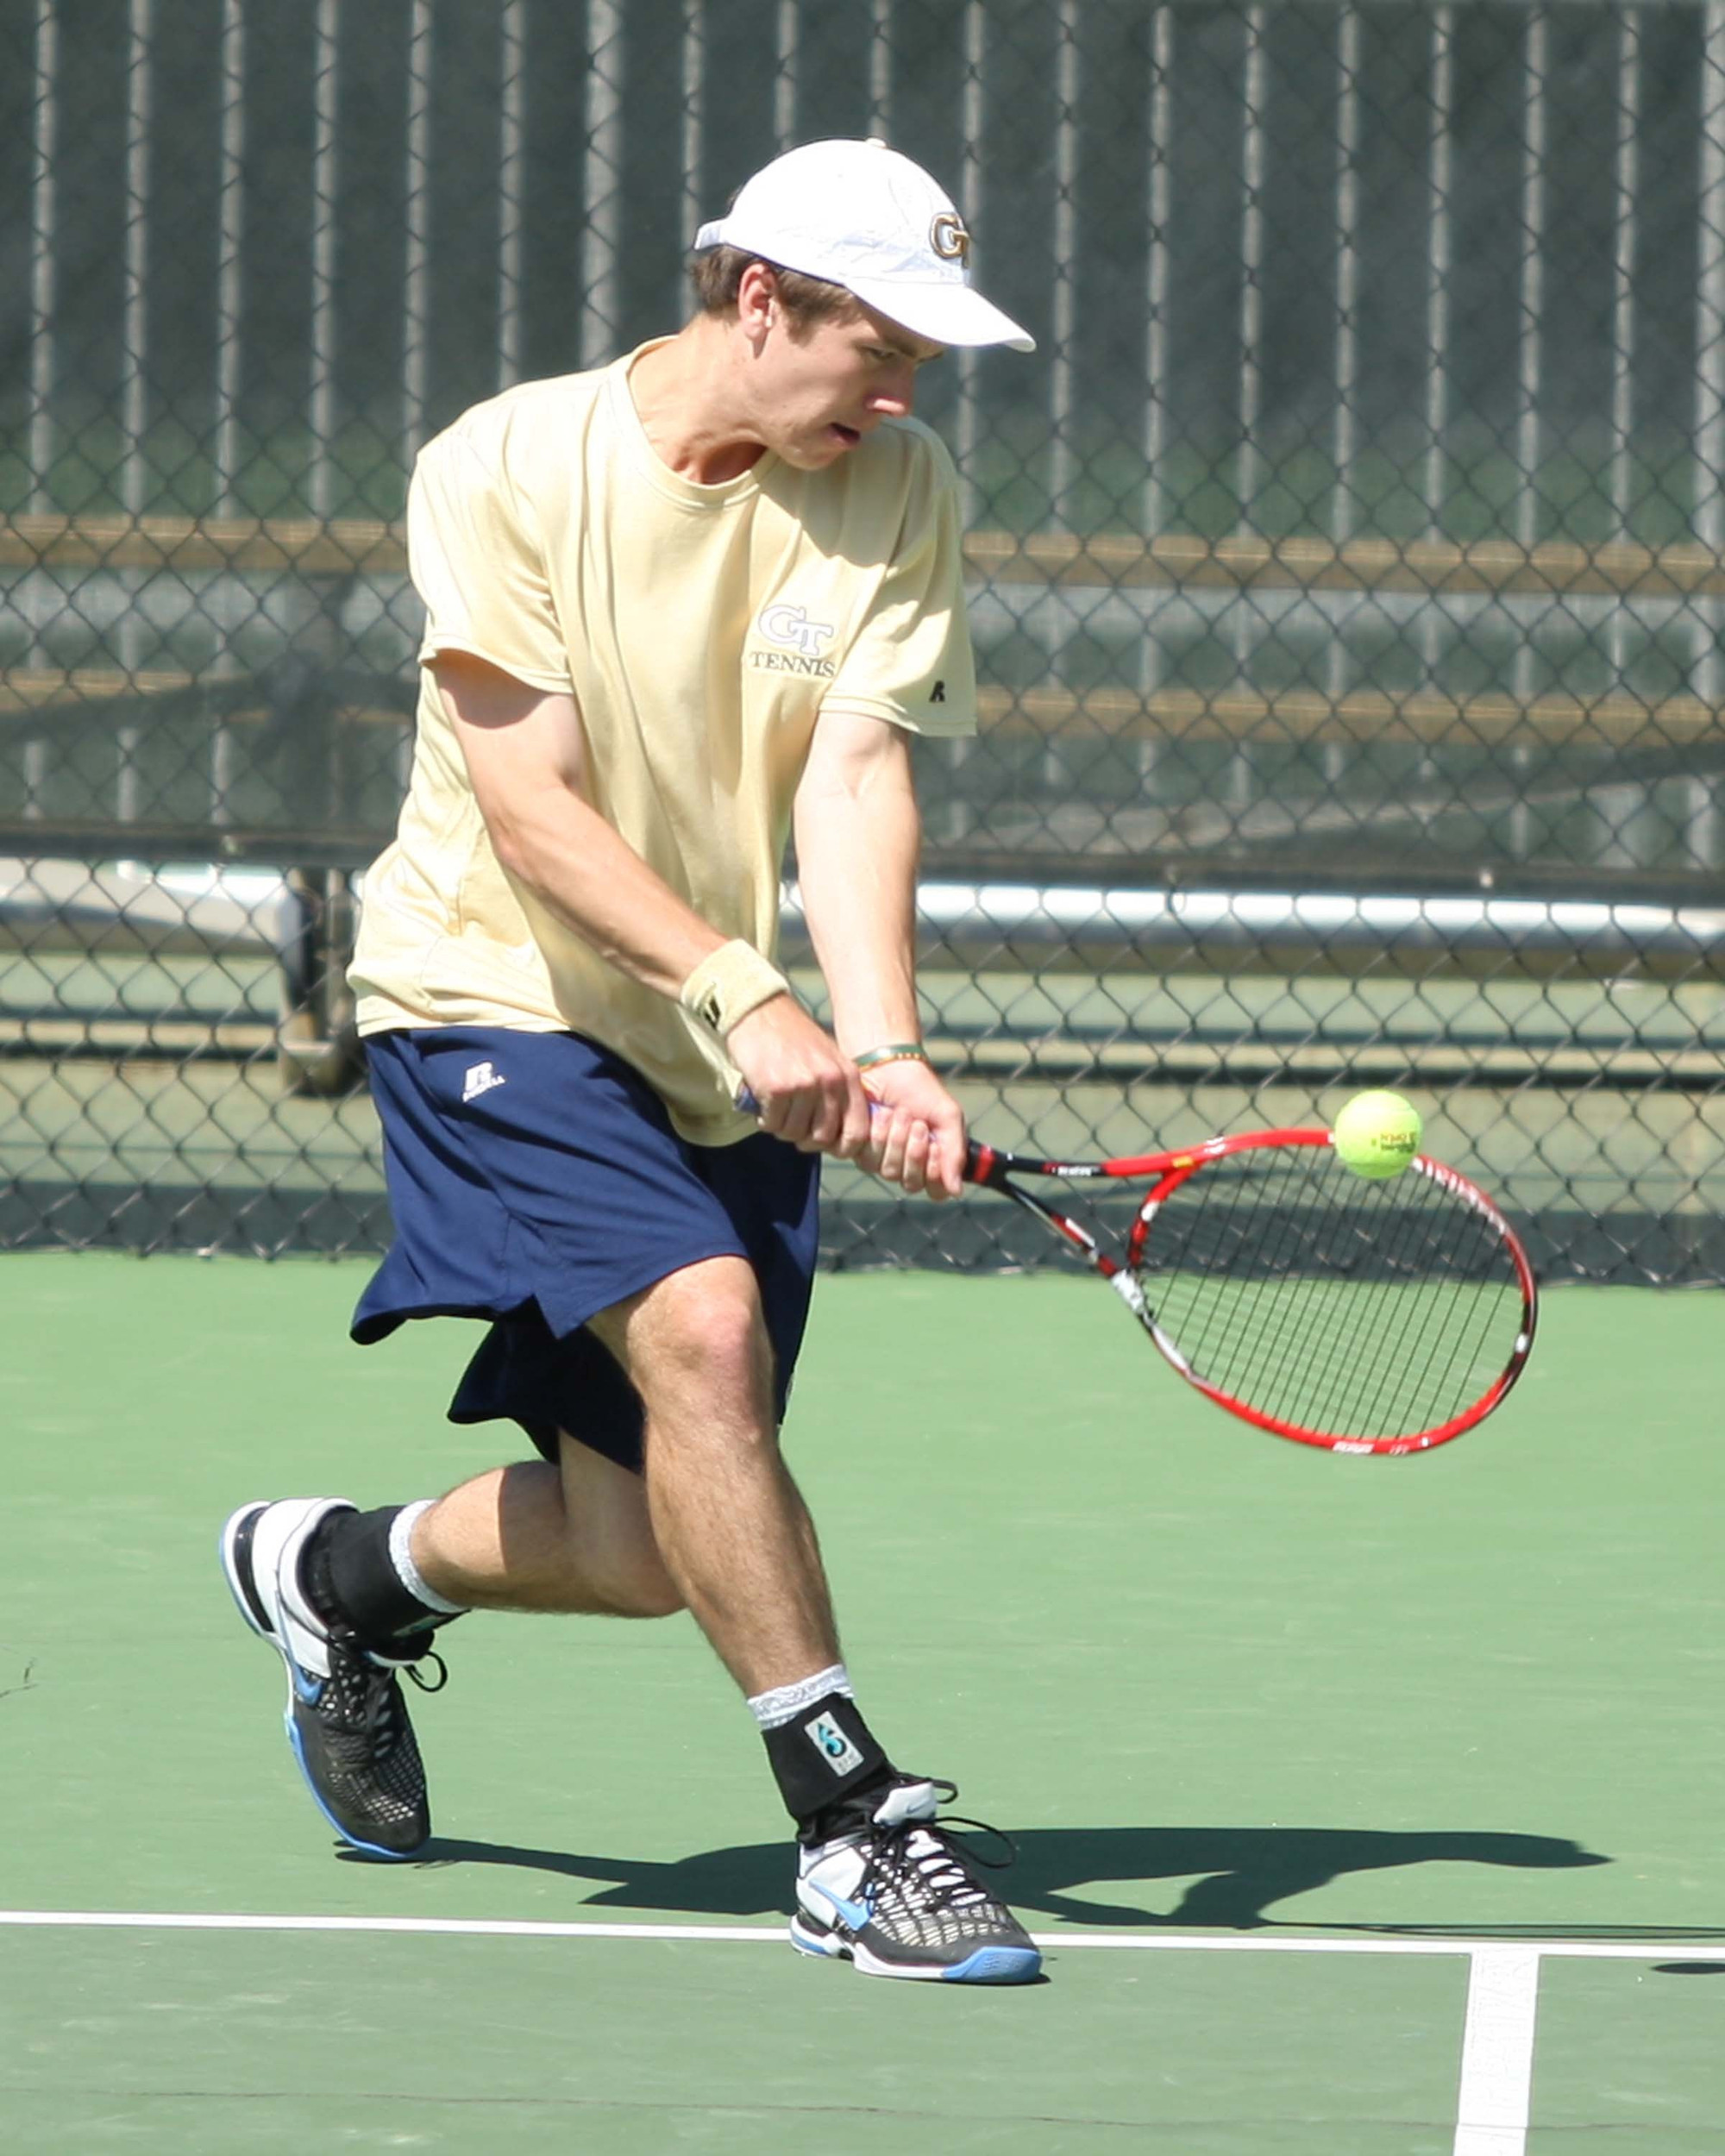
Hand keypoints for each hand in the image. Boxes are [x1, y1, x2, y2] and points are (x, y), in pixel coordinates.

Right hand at [726, 997, 873, 1159]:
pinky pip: (772, 1123)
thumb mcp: (828, 1059)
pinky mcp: (777, 1088)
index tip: (824, 1145)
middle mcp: (830, 1082)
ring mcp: (804, 1085)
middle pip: (822, 1137)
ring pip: (794, 1133)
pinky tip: (763, 1103)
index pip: (857, 1131)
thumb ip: (837, 1093)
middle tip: (790, 1125)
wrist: (760, 1011)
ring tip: (775, 1110)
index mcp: (848, 1076)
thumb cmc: (793, 1038)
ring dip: (781, 1128)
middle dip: (803, 1138)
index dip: (841, 1147)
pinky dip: (765, 1119)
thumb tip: (835, 1136)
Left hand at [855, 1057, 965, 1201]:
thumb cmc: (921, 1091)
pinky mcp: (860, 1150)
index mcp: (932, 1161)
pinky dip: (878, 1134)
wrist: (889, 1067)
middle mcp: (907, 1165)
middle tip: (917, 1124)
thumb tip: (957, 1193)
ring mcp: (882, 1160)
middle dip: (915, 1152)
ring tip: (899, 1114)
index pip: (936, 1191)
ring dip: (897, 1140)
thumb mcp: (947, 1117)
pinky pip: (868, 1159)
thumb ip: (955, 1153)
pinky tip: (882, 1115)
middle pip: (911, 1184)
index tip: (936, 1146)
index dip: (935, 1173)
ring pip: (889, 1172)